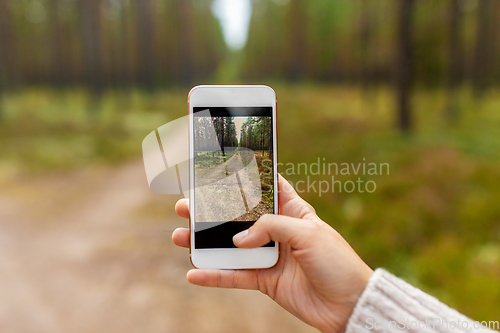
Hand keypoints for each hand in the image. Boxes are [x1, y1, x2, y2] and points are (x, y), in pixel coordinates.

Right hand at [173, 175, 372, 332]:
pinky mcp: (264, 280)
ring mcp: (268, 255)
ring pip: (229, 246)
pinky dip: (214, 276)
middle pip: (237, 217)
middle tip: (186, 205)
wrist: (348, 304)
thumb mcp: (308, 233)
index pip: (264, 187)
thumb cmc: (337, 262)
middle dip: (211, 211)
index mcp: (291, 211)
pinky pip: (234, 277)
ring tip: (179, 236)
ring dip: (204, 243)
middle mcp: (276, 231)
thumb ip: (271, 228)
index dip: (242, 176)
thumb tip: (239, 240)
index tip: (217, 167)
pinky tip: (194, 272)